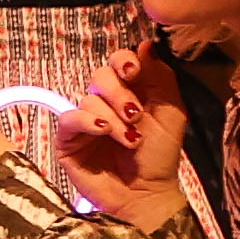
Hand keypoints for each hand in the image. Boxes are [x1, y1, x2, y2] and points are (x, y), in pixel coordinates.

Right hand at [51, 40, 192, 219]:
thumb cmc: (160, 157)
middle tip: (135, 113)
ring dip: (114, 118)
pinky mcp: (69, 139)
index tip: (134, 72)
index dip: (124, 61)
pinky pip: (70, 118)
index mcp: (130, 91)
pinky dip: (89, 121)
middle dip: (119, 91)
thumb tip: (145, 44)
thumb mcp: (171, 114)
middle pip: (100, 74)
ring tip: (130, 139)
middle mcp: (105, 101)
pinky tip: (105, 132)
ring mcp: (85, 120)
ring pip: (89, 97)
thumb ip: (161, 78)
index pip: (118, 62)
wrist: (147, 194)